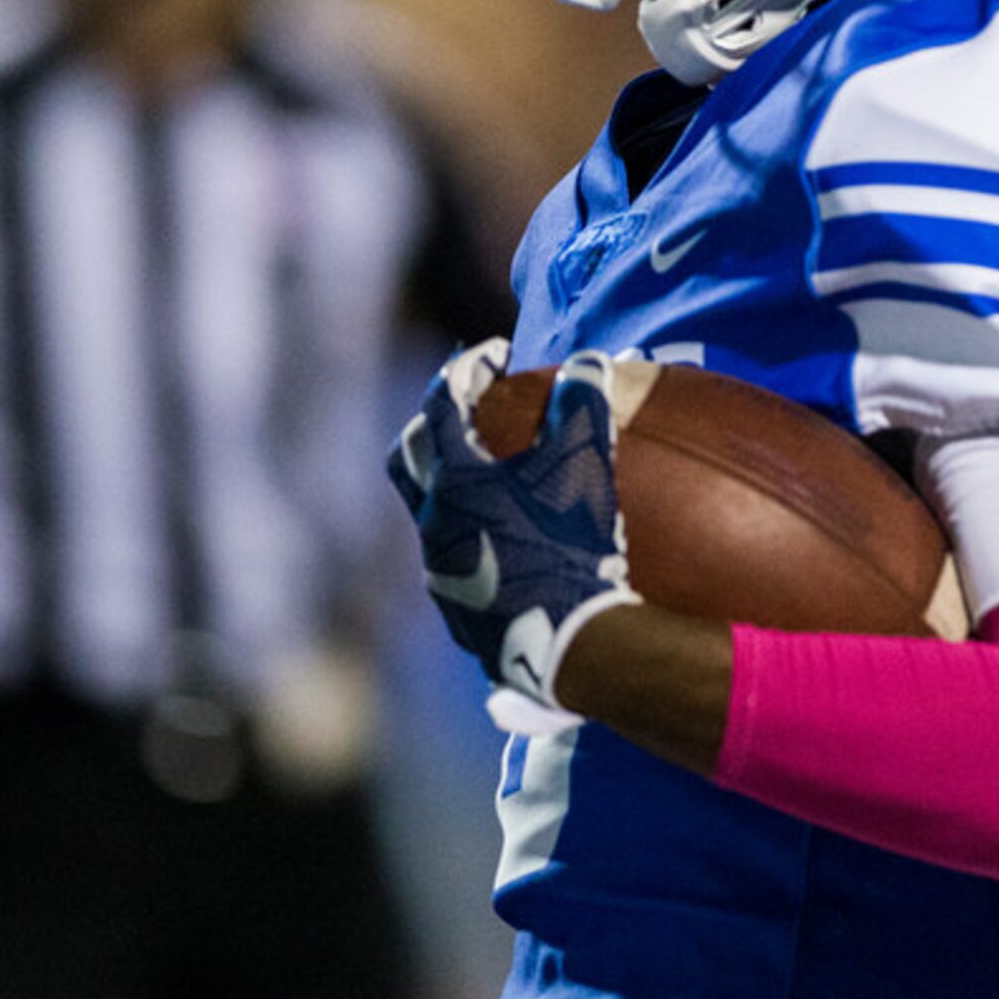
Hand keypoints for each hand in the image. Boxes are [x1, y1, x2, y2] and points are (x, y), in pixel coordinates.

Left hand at [388, 340, 638, 713]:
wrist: (570, 642)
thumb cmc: (575, 546)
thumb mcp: (586, 464)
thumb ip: (583, 404)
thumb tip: (590, 361)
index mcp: (455, 478)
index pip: (443, 402)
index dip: (468, 368)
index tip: (496, 356)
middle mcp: (433, 521)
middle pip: (408, 456)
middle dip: (431, 425)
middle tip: (467, 413)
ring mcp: (440, 569)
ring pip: (427, 513)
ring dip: (449, 487)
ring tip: (488, 480)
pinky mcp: (457, 609)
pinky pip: (450, 560)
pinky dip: (468, 537)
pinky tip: (501, 542)